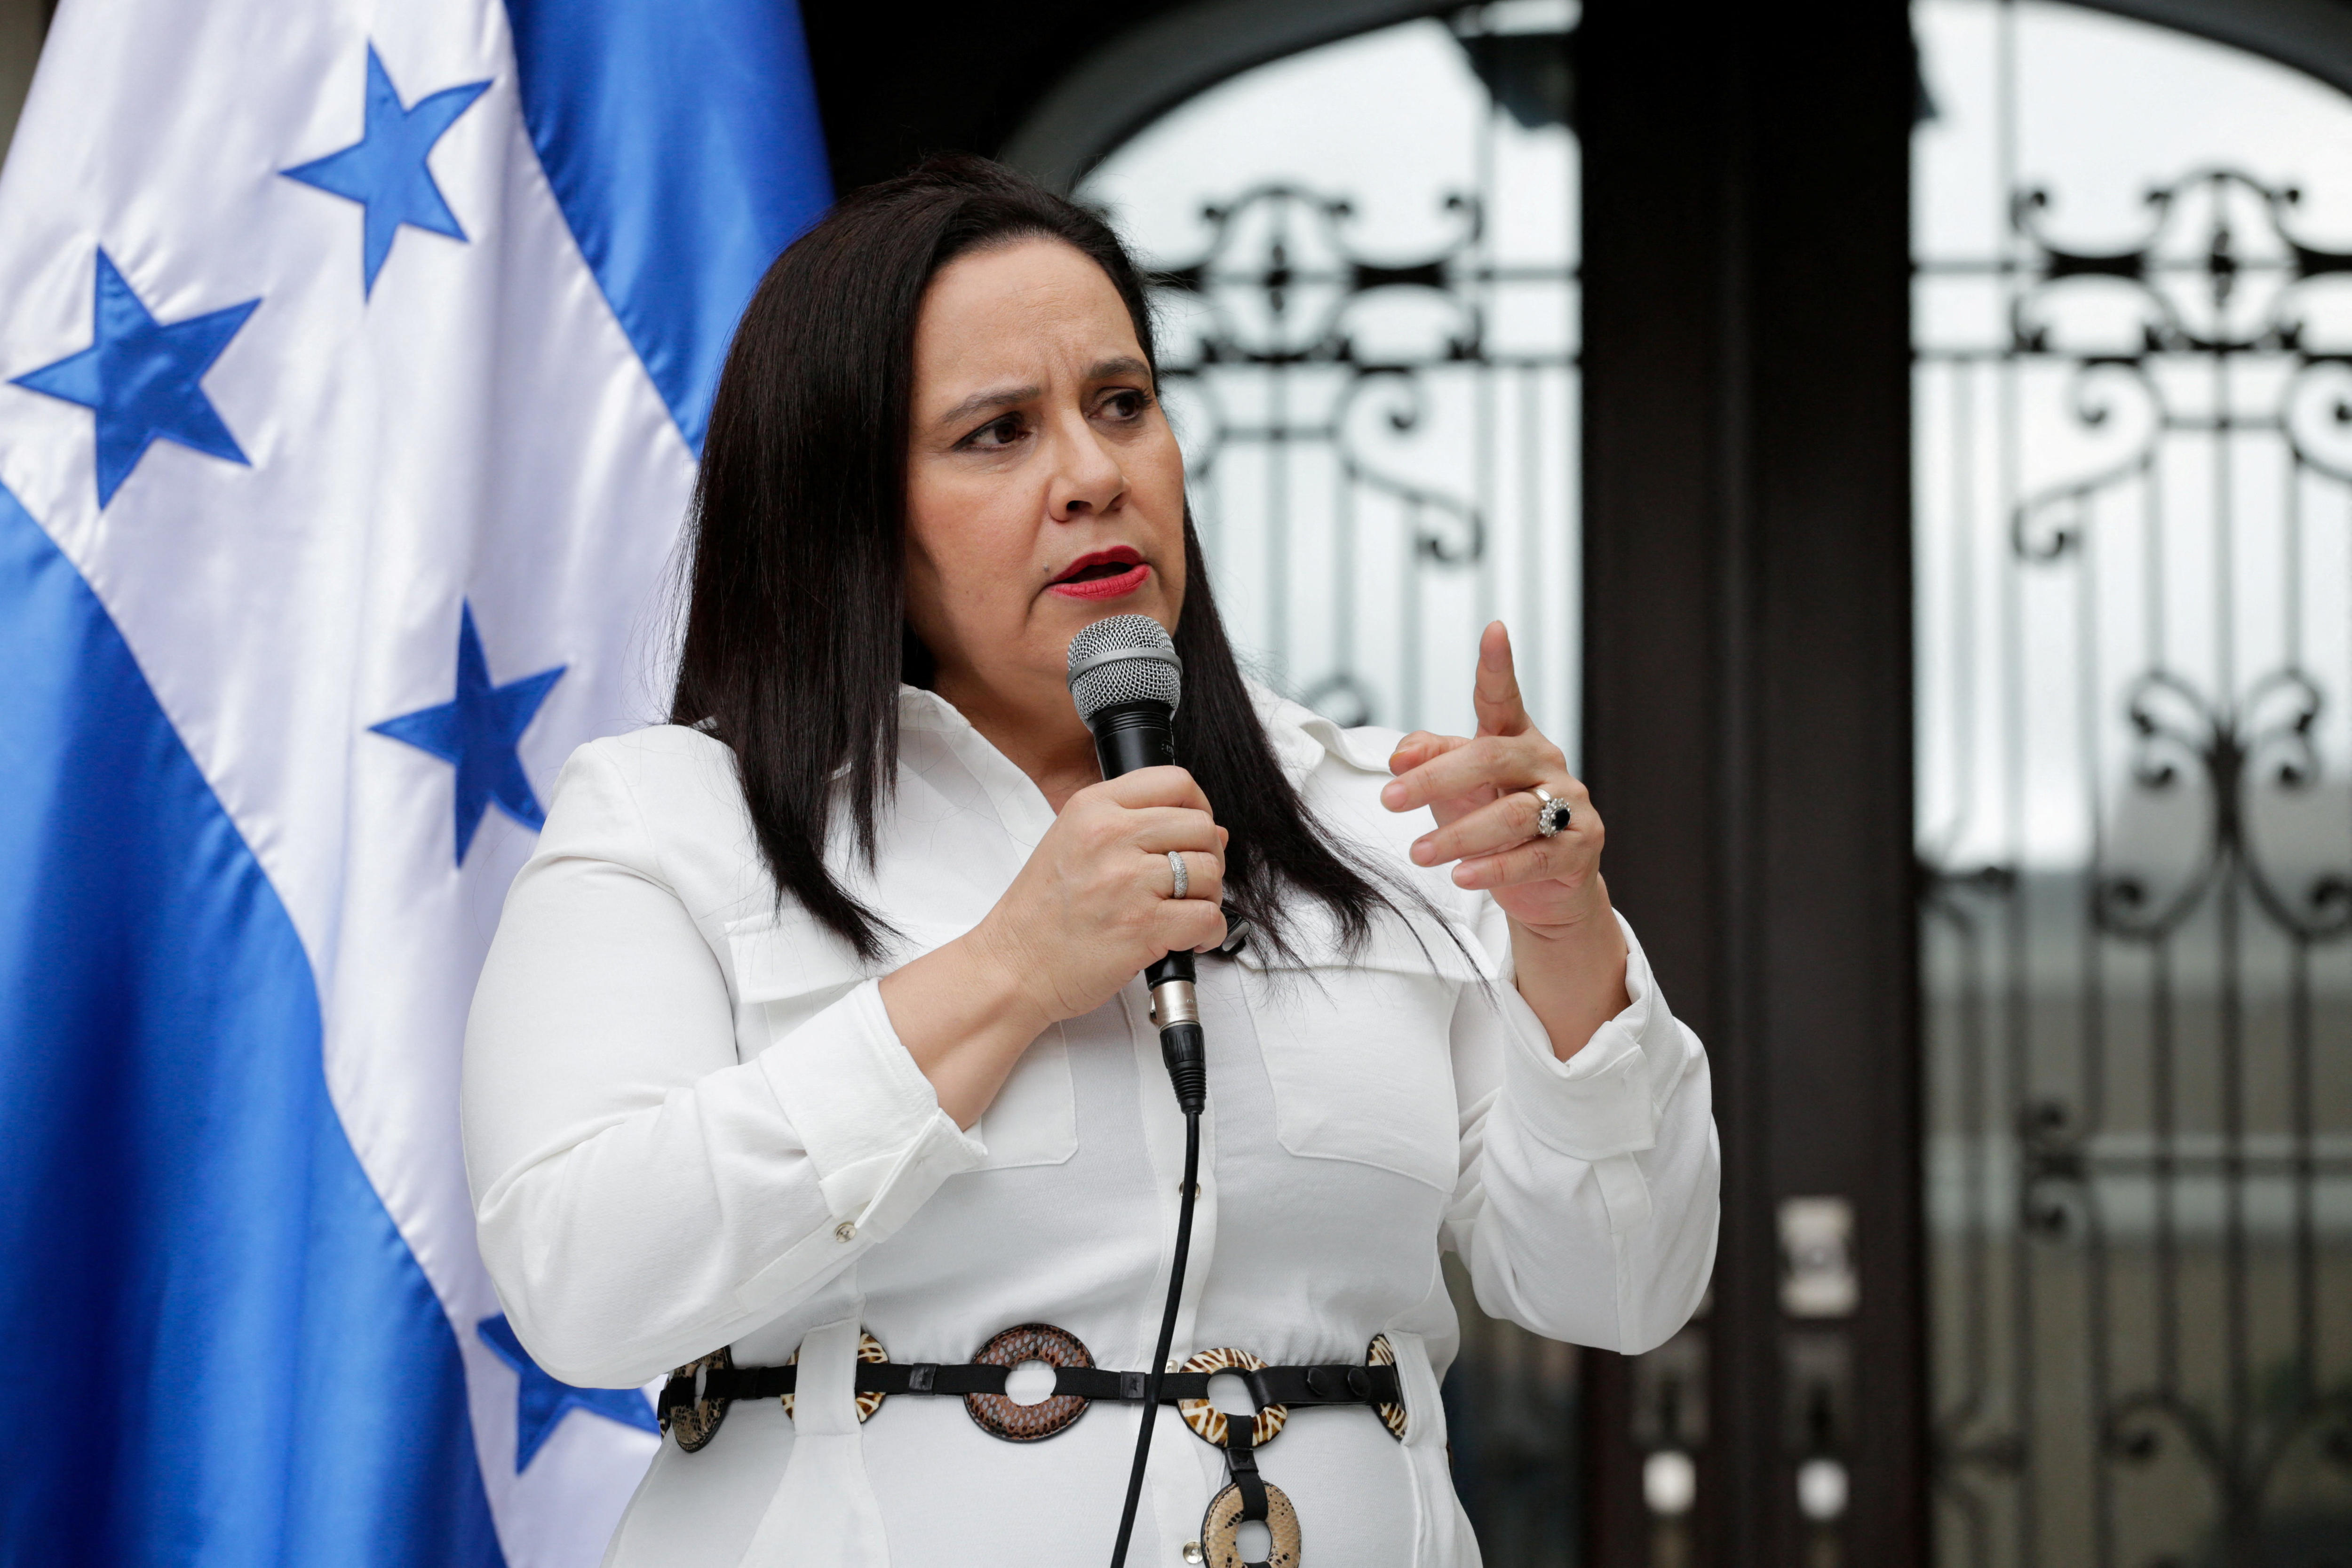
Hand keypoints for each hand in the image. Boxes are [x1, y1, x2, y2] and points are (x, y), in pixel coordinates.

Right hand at [971, 765, 1228, 1025]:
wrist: (1012, 967)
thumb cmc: (1040, 915)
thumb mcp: (1071, 843)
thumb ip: (1133, 827)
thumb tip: (1212, 831)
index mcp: (1092, 808)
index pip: (1174, 782)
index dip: (1199, 808)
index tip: (1193, 834)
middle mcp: (1110, 836)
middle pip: (1201, 827)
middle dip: (1209, 858)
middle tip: (1191, 883)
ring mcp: (1127, 881)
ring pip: (1210, 871)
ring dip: (1209, 897)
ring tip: (1184, 912)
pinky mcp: (1142, 926)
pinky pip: (1208, 917)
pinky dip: (1209, 932)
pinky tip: (1188, 939)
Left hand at [1380, 621, 1605, 934]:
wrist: (1546, 885)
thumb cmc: (1494, 820)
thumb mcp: (1456, 786)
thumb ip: (1429, 759)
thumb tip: (1399, 757)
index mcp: (1515, 738)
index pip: (1503, 697)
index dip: (1497, 666)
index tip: (1493, 630)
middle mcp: (1545, 763)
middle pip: (1491, 759)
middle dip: (1436, 779)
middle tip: (1390, 799)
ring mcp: (1569, 804)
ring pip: (1514, 814)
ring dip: (1460, 835)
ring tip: (1420, 852)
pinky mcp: (1580, 847)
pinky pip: (1535, 857)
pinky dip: (1495, 868)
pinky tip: (1462, 876)